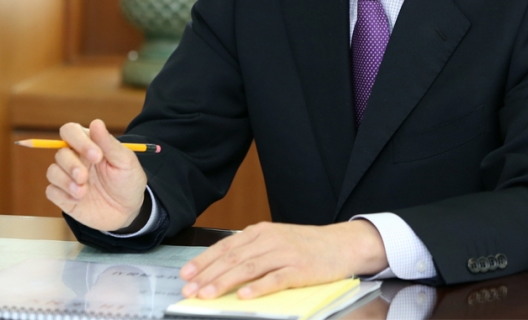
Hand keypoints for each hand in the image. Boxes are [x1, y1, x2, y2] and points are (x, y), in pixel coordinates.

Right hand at [45, 119, 147, 230]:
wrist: (128, 210)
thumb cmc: (128, 180)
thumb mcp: (125, 162)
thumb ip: (109, 144)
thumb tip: (96, 123)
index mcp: (90, 145)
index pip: (71, 132)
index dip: (78, 140)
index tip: (97, 156)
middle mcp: (76, 158)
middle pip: (60, 152)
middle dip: (71, 165)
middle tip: (85, 176)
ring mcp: (68, 177)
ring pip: (52, 171)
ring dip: (66, 181)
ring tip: (84, 191)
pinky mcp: (63, 196)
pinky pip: (51, 191)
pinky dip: (63, 195)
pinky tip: (80, 199)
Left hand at [179, 220, 387, 299]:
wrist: (342, 244)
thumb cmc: (306, 246)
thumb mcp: (276, 241)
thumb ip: (253, 251)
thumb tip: (221, 269)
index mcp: (262, 232)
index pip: (226, 246)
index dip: (204, 261)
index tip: (186, 275)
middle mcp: (270, 239)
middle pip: (233, 258)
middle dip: (208, 276)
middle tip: (189, 291)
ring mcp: (285, 253)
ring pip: (249, 268)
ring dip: (225, 283)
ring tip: (207, 296)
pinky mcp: (299, 270)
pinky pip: (275, 279)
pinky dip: (257, 288)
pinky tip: (243, 297)